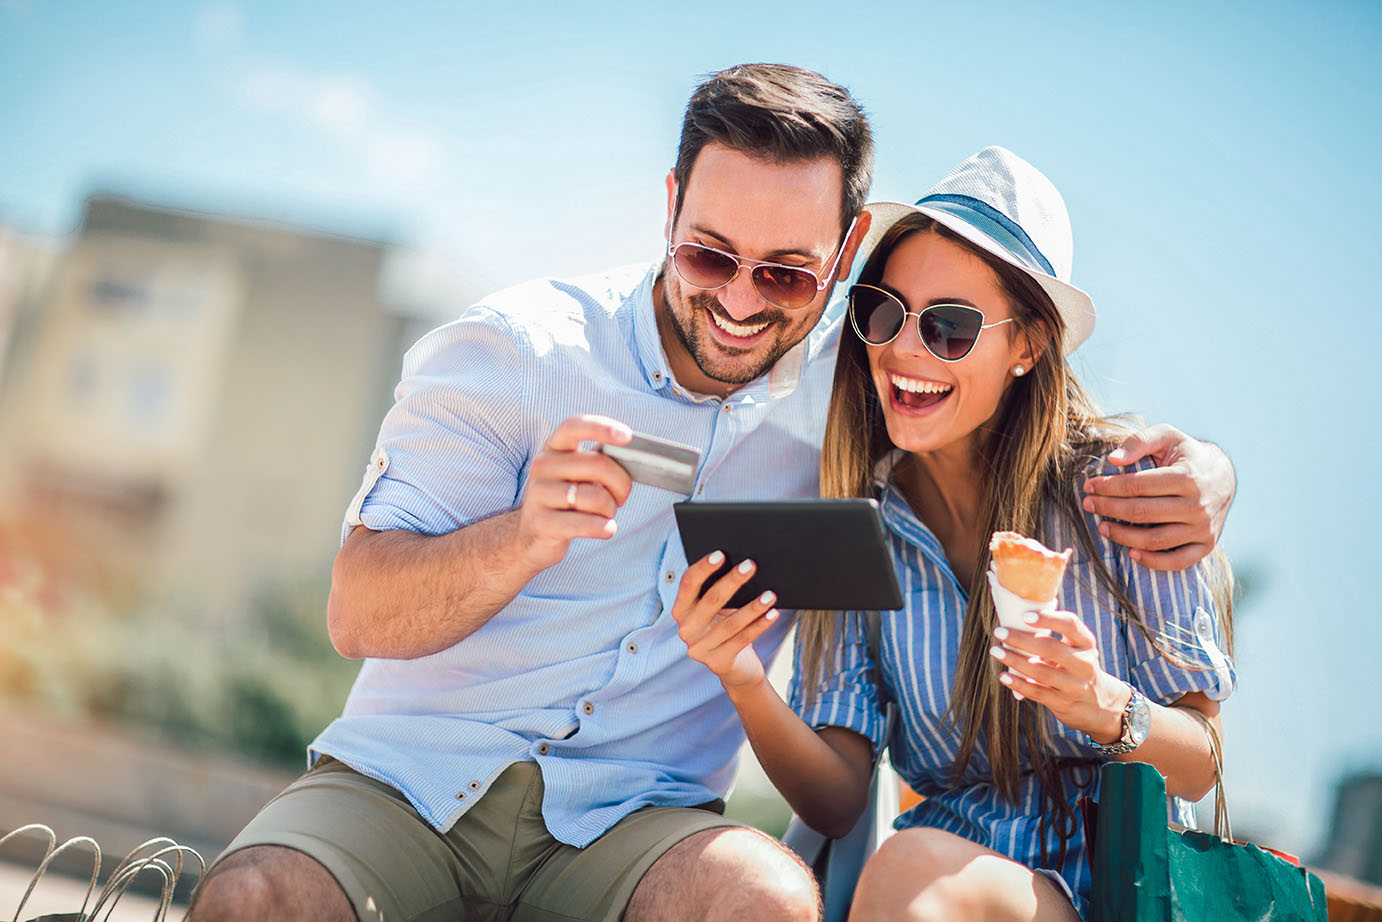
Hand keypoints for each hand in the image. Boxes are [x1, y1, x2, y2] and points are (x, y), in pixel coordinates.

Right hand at [514, 415, 634, 572]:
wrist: (531, 535)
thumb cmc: (565, 500)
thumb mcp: (575, 474)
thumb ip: (597, 463)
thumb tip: (630, 459)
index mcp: (553, 448)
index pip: (574, 426)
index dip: (601, 427)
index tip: (627, 436)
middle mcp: (543, 466)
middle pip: (599, 465)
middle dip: (622, 484)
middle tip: (621, 497)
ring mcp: (539, 494)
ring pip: (597, 498)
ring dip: (610, 510)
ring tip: (604, 515)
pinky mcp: (542, 523)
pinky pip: (589, 524)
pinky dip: (605, 528)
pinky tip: (605, 529)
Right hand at [672, 552, 780, 692]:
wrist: (735, 668)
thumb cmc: (726, 628)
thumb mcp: (718, 611)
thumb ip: (719, 592)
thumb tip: (741, 565)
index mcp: (681, 611)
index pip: (688, 585)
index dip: (703, 568)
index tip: (720, 554)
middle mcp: (686, 630)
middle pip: (710, 601)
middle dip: (732, 581)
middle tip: (750, 565)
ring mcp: (700, 649)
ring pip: (730, 623)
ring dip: (753, 606)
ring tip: (770, 594)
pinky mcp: (718, 662)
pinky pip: (742, 639)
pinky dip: (759, 625)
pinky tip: (772, 614)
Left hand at [989, 610, 1129, 743]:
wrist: (1098, 704)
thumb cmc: (1075, 665)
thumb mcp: (1075, 647)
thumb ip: (1055, 633)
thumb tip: (1015, 616)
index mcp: (1086, 643)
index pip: (1070, 625)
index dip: (1048, 618)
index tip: (1025, 615)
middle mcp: (1084, 663)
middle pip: (1051, 648)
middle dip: (1021, 639)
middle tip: (999, 631)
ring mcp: (1074, 686)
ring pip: (1041, 672)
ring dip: (1014, 661)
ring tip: (996, 651)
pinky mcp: (1063, 703)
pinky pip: (1037, 692)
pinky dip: (1018, 684)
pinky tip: (1004, 676)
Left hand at [1081, 424, 1235, 570]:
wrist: (1223, 476)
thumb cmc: (1187, 455)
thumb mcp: (1168, 436)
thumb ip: (1140, 441)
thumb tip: (1113, 459)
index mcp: (1187, 476)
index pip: (1137, 485)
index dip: (1108, 487)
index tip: (1089, 486)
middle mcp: (1198, 505)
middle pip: (1142, 513)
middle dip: (1108, 509)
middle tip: (1088, 505)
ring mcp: (1203, 527)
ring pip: (1155, 540)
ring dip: (1123, 536)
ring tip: (1101, 527)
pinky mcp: (1207, 544)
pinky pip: (1178, 561)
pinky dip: (1154, 562)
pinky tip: (1132, 553)